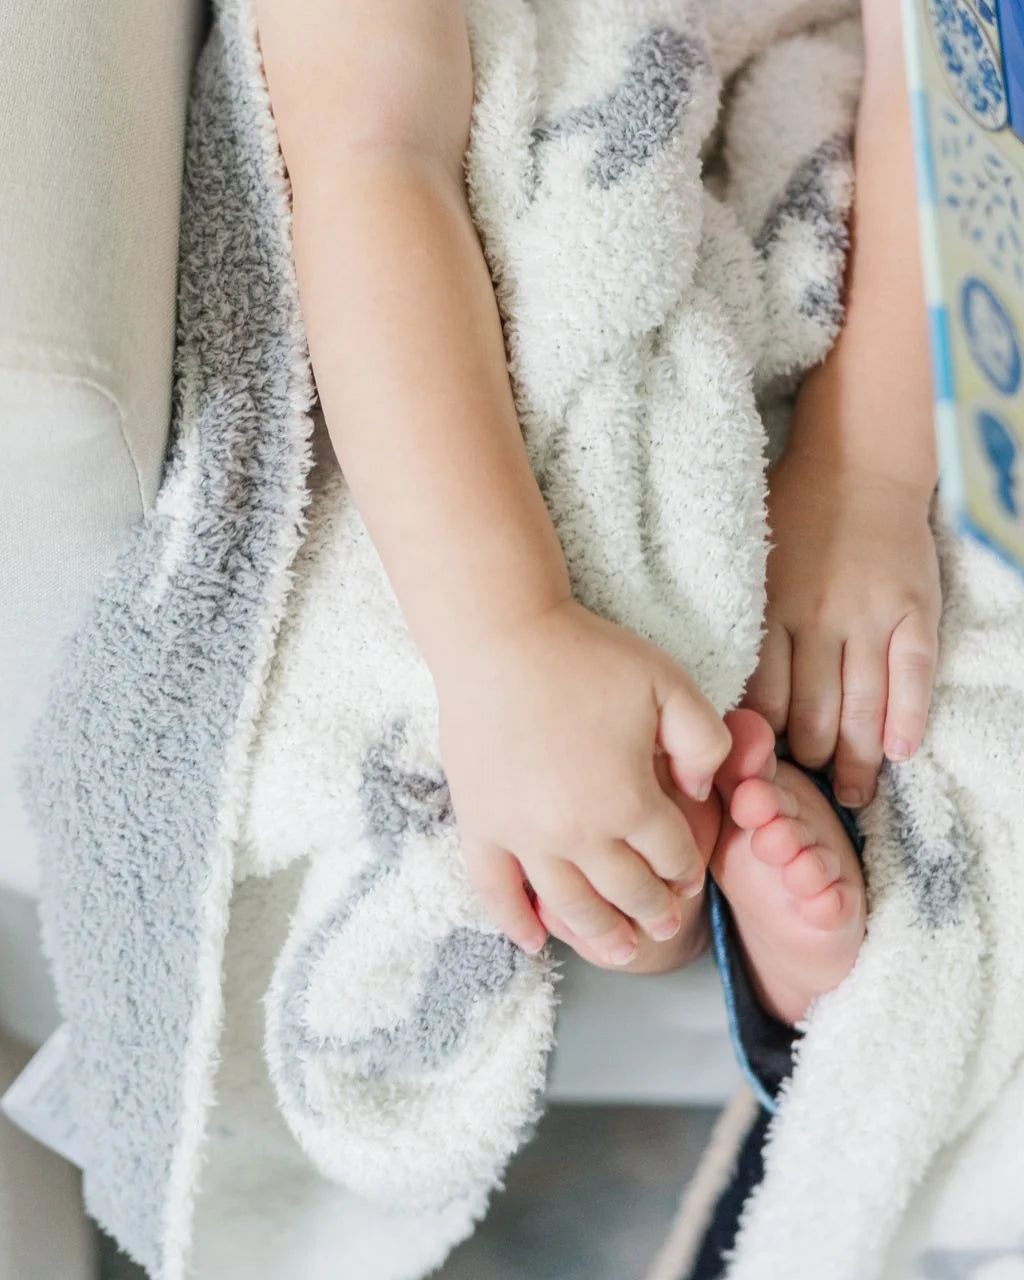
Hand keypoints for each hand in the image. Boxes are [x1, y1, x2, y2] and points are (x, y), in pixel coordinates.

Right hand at [436, 600, 730, 966]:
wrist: (500, 637)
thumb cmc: (587, 655)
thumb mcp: (670, 683)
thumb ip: (705, 741)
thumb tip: (703, 790)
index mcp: (629, 800)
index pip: (670, 855)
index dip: (686, 869)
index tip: (688, 875)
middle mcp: (577, 832)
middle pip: (625, 891)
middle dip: (653, 912)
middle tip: (665, 924)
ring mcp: (522, 835)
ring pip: (568, 906)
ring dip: (599, 935)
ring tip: (619, 951)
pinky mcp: (479, 824)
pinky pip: (494, 891)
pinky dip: (514, 923)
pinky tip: (533, 941)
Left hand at [744, 447, 940, 808]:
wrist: (857, 466)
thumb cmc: (793, 522)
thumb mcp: (753, 572)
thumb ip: (749, 630)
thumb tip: (729, 697)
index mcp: (771, 612)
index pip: (764, 699)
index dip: (763, 745)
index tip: (760, 774)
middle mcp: (819, 618)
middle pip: (813, 712)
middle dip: (810, 762)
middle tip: (807, 796)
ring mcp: (870, 615)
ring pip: (863, 704)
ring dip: (858, 757)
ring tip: (855, 794)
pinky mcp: (914, 610)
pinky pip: (913, 674)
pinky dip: (908, 717)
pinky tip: (902, 752)